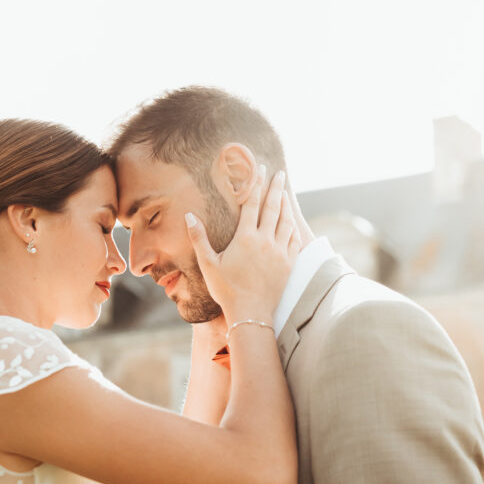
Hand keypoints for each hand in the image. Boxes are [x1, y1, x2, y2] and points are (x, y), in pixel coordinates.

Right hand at [185, 168, 300, 325]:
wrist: (251, 313)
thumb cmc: (227, 290)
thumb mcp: (208, 264)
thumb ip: (199, 238)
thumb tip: (189, 216)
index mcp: (245, 238)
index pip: (252, 203)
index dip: (256, 184)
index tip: (261, 169)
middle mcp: (265, 241)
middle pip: (273, 207)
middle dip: (276, 187)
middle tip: (279, 173)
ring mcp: (280, 251)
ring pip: (286, 221)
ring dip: (286, 204)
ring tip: (285, 193)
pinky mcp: (289, 263)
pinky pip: (294, 239)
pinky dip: (293, 226)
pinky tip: (292, 222)